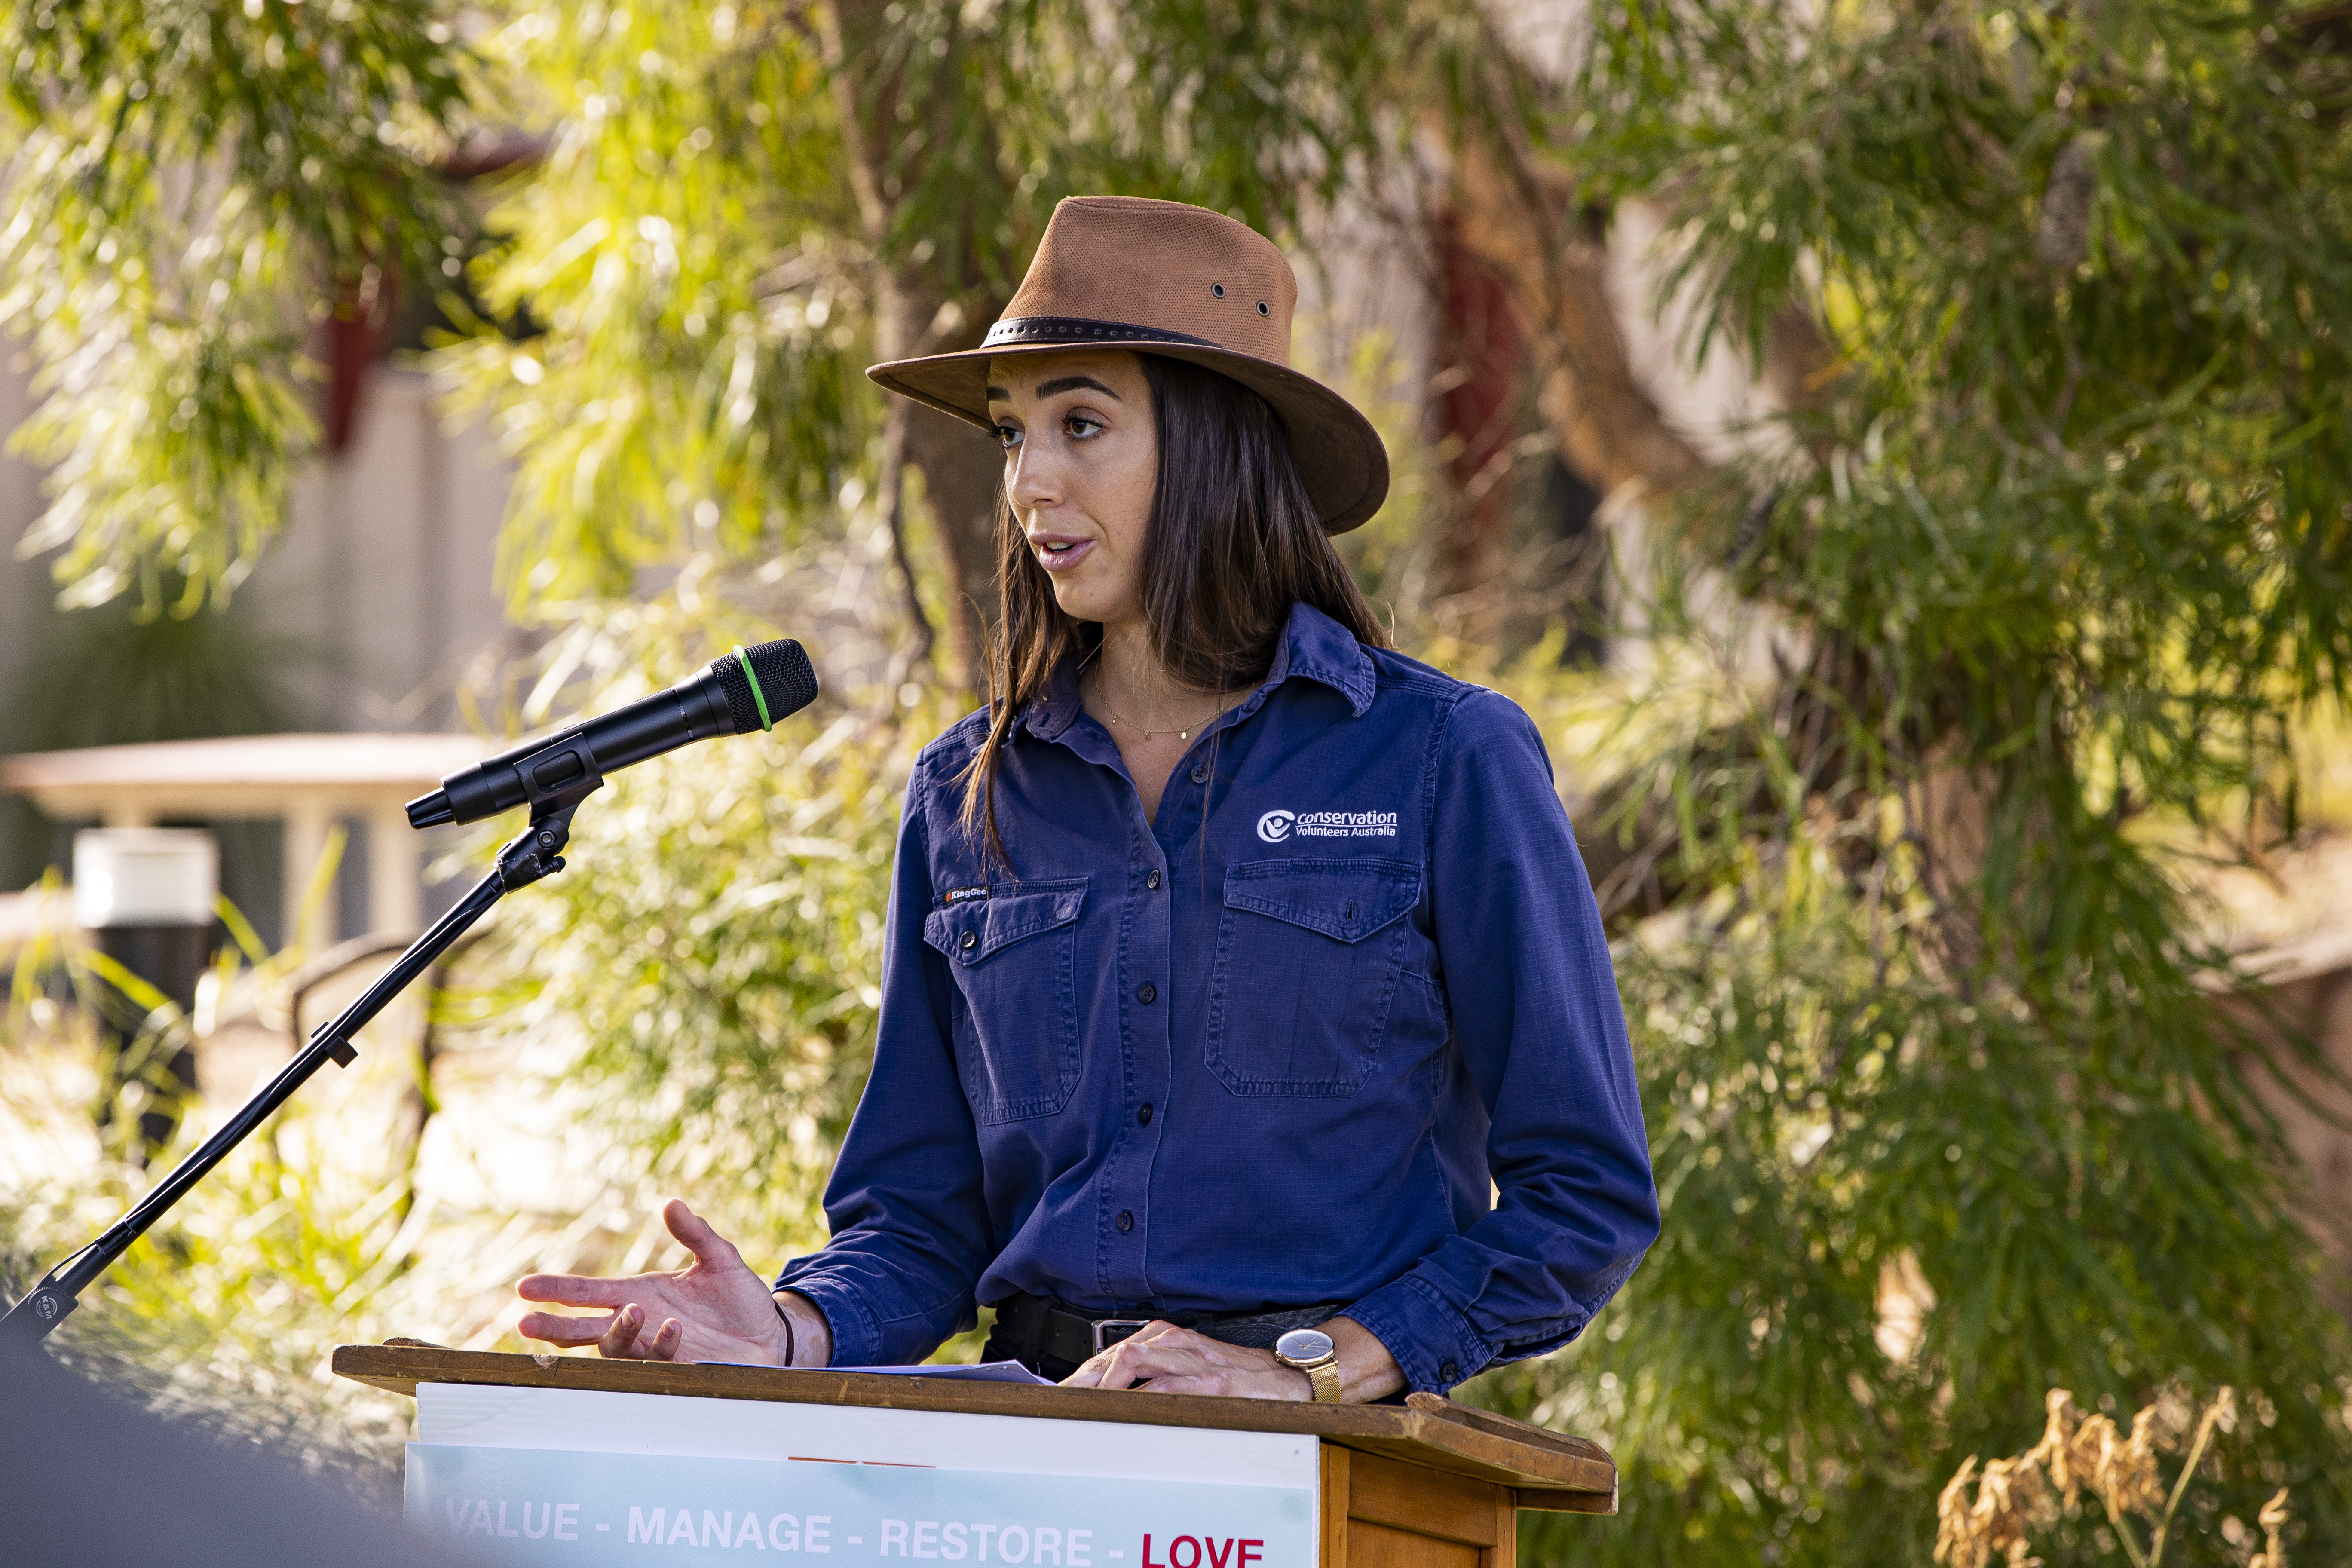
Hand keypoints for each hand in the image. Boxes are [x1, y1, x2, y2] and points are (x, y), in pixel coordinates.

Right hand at [515, 1199, 829, 1365]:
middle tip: (526, 1323)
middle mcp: (640, 1322)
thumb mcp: (720, 1258)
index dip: (558, 1289)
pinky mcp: (675, 1368)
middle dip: (556, 1326)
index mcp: (641, 1293)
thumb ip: (695, 1233)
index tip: (524, 1288)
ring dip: (614, 1330)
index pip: (589, 1292)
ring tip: (631, 1309)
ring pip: (613, 1347)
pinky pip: (652, 1362)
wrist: (769, 1334)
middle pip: (585, 1327)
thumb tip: (671, 1203)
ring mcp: (654, 1348)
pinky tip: (672, 1326)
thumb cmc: (740, 1297)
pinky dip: (658, 1345)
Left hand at [1060, 1321, 1308, 1398]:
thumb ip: (1158, 1374)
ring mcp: (1195, 1362)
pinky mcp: (1213, 1383)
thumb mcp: (1193, 1366)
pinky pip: (1168, 1386)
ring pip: (1134, 1359)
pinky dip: (1141, 1397)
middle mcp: (1178, 1344)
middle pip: (1115, 1353)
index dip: (1082, 1374)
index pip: (1114, 1351)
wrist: (1288, 1377)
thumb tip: (1114, 1397)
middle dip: (1082, 1380)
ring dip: (1103, 1384)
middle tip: (1058, 1404)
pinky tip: (1123, 1410)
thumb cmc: (1238, 1377)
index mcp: (1170, 1338)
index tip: (1058, 1395)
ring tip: (1082, 1407)